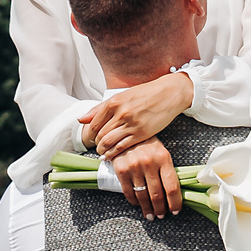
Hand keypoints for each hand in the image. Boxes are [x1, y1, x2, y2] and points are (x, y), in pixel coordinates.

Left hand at [78, 71, 194, 159]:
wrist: (168, 94)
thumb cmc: (145, 94)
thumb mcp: (121, 96)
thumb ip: (101, 108)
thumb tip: (81, 119)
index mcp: (114, 102)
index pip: (94, 123)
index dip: (89, 134)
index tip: (90, 139)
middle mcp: (120, 113)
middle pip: (100, 134)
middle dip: (96, 144)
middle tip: (96, 147)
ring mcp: (131, 124)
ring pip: (108, 142)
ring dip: (102, 150)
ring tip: (102, 153)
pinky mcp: (141, 133)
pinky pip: (121, 147)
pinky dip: (113, 154)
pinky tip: (111, 156)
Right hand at [103, 140, 183, 219]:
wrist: (125, 134)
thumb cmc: (147, 145)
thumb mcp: (161, 153)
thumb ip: (167, 171)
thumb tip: (172, 195)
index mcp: (163, 158)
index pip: (172, 187)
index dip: (174, 203)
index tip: (175, 211)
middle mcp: (149, 163)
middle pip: (157, 195)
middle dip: (160, 209)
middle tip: (161, 215)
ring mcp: (134, 167)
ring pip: (143, 196)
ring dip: (147, 209)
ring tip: (150, 215)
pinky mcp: (121, 170)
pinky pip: (129, 192)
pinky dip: (134, 202)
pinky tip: (138, 204)